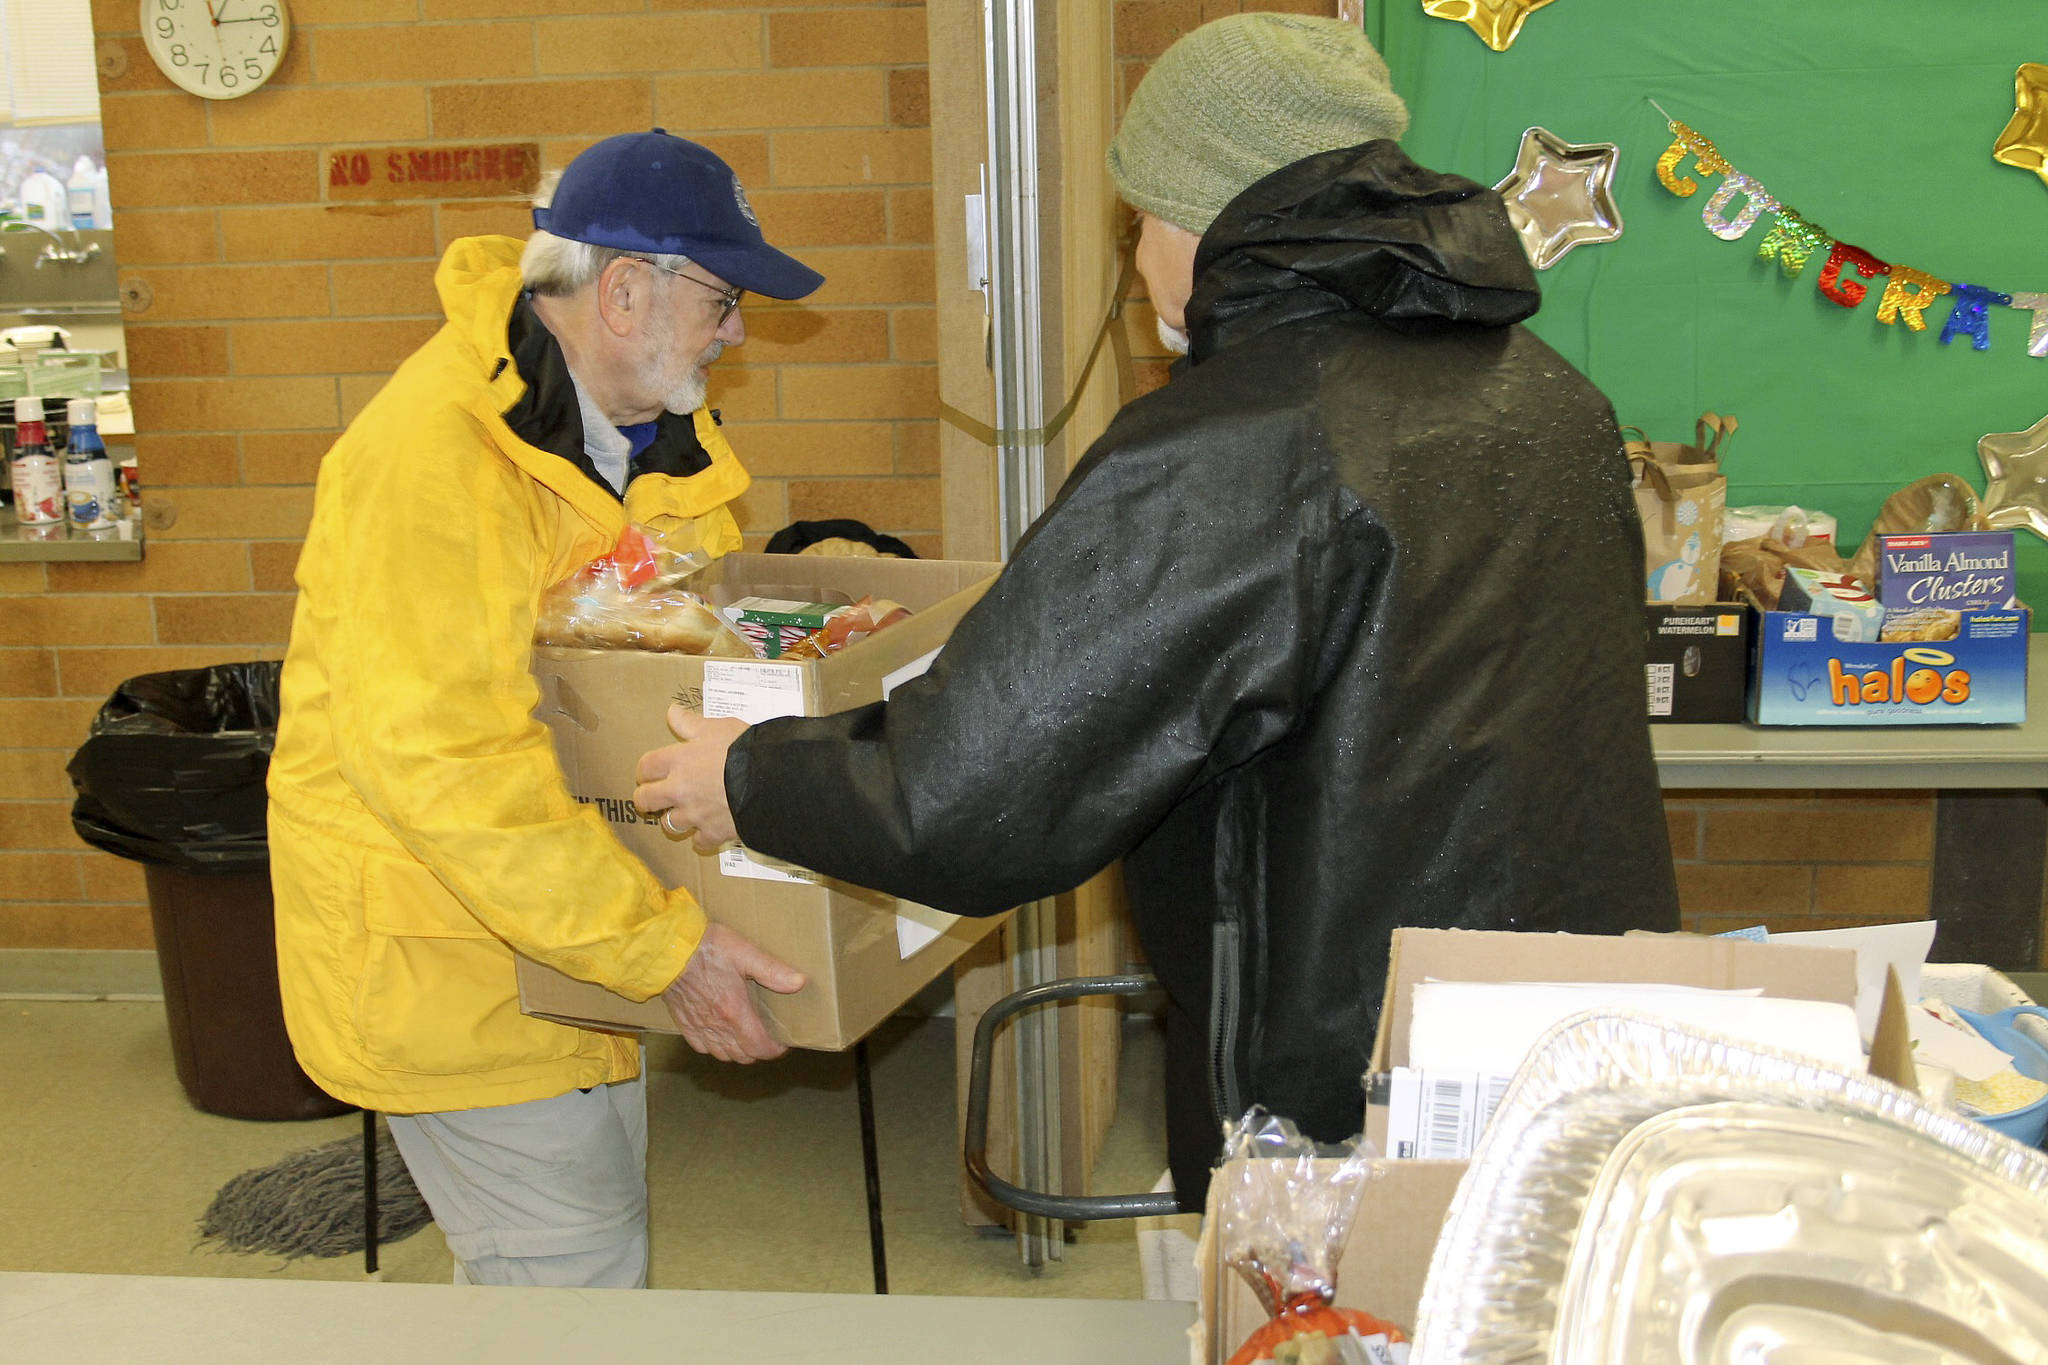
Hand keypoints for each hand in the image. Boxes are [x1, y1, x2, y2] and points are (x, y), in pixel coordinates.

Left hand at [634, 707, 745, 850]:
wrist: (771, 779)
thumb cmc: (745, 750)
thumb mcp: (718, 727)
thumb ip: (692, 723)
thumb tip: (673, 712)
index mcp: (678, 760)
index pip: (646, 767)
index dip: (645, 770)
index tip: (650, 772)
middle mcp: (679, 789)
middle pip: (645, 799)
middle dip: (647, 798)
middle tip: (656, 795)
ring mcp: (695, 814)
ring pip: (669, 823)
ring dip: (675, 818)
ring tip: (686, 812)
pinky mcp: (713, 832)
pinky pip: (699, 841)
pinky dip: (703, 836)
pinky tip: (709, 828)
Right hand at [661, 922, 805, 1061]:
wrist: (667, 950)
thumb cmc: (706, 948)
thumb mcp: (744, 952)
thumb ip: (772, 970)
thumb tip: (799, 982)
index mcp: (735, 1012)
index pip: (760, 1047)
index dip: (776, 1049)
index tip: (784, 1041)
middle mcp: (717, 1026)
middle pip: (744, 1056)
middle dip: (759, 1050)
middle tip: (768, 1036)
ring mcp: (699, 1027)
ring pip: (724, 1055)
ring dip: (739, 1051)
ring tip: (747, 1036)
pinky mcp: (684, 1024)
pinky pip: (702, 1048)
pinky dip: (715, 1047)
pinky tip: (720, 1033)